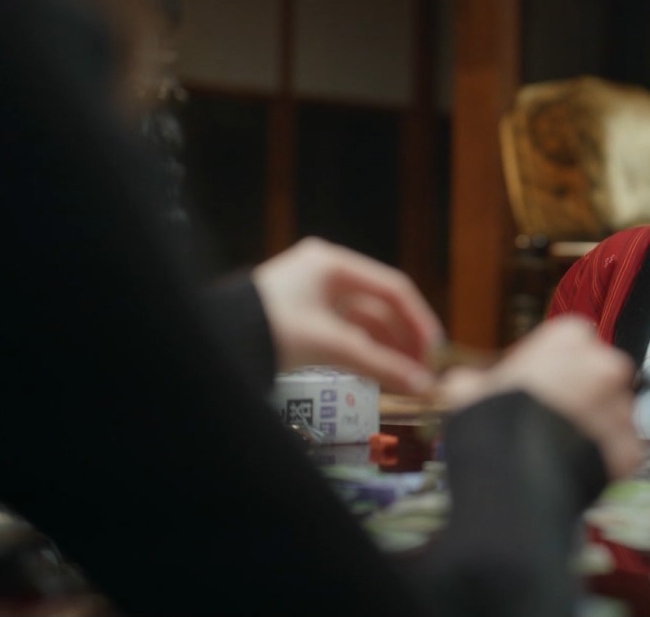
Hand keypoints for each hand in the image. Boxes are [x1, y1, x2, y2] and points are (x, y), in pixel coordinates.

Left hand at [252, 237, 443, 394]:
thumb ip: (380, 364)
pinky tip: (378, 373)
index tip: (436, 349)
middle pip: (379, 305)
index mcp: (333, 263)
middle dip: (404, 339)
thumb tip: (423, 385)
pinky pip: (343, 332)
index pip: (393, 287)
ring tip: (406, 378)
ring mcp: (311, 294)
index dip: (419, 319)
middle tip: (424, 370)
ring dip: (385, 348)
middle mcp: (325, 272)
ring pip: (362, 321)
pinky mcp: (301, 317)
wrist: (213, 346)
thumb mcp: (330, 346)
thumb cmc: (271, 330)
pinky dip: (362, 351)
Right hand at [436, 317, 644, 479]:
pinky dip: (607, 459)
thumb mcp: (467, 390)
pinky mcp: (631, 447)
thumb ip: (472, 382)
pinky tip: (578, 469)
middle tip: (556, 418)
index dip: (558, 363)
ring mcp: (622, 407)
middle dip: (585, 392)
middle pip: (602, 374)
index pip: (574, 340)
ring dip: (597, 426)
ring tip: (564, 450)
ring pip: (615, 413)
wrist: (512, 473)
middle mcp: (606, 365)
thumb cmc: (489, 421)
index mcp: (569, 338)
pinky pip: (622, 450)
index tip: (542, 384)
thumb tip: (463, 385)